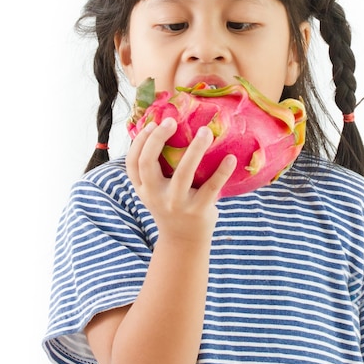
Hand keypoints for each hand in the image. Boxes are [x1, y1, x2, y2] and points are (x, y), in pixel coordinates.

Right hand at [126, 117, 236, 242]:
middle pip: (148, 164)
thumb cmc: (171, 205)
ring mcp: (177, 204)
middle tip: (171, 121)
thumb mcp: (156, 192)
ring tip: (206, 132)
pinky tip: (230, 158)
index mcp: (144, 189)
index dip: (139, 142)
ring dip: (195, 150)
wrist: (183, 242)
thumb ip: (155, 169)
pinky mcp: (198, 211)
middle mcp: (156, 196)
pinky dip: (221, 172)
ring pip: (183, 174)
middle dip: (157, 140)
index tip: (153, 123)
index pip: (132, 163)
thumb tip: (164, 129)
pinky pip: (211, 188)